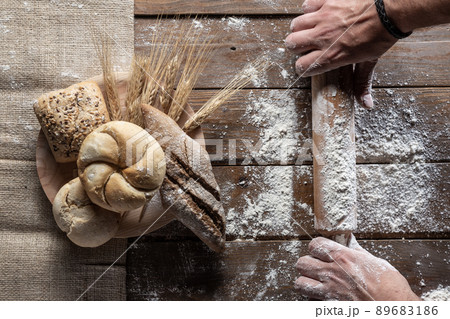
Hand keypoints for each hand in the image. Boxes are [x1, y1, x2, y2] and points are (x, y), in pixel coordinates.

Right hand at [285, 0, 397, 107]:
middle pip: (292, 44)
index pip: (301, 66)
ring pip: (296, 25)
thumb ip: (362, 82)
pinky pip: (307, 5)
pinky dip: (309, 9)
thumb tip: (366, 104)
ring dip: (300, 28)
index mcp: (331, 55)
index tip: (308, 64)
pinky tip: (316, 12)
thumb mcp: (369, 61)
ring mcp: (323, 18)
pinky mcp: (327, 2)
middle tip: (305, 46)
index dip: (302, 66)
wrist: (390, 9)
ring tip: (308, 29)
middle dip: (296, 47)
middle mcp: (322, 37)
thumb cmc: (381, 34)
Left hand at [294, 236, 420, 300]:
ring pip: (300, 284)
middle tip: (316, 268)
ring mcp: (329, 291)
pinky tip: (322, 298)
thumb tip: (350, 243)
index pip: (314, 244)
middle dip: (307, 265)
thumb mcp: (375, 262)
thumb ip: (357, 252)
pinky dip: (313, 300)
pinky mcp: (329, 307)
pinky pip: (310, 301)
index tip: (321, 252)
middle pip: (301, 263)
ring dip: (306, 283)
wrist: (395, 309)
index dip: (316, 248)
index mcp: (343, 257)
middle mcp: (333, 272)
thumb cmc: (391, 287)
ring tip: (315, 284)